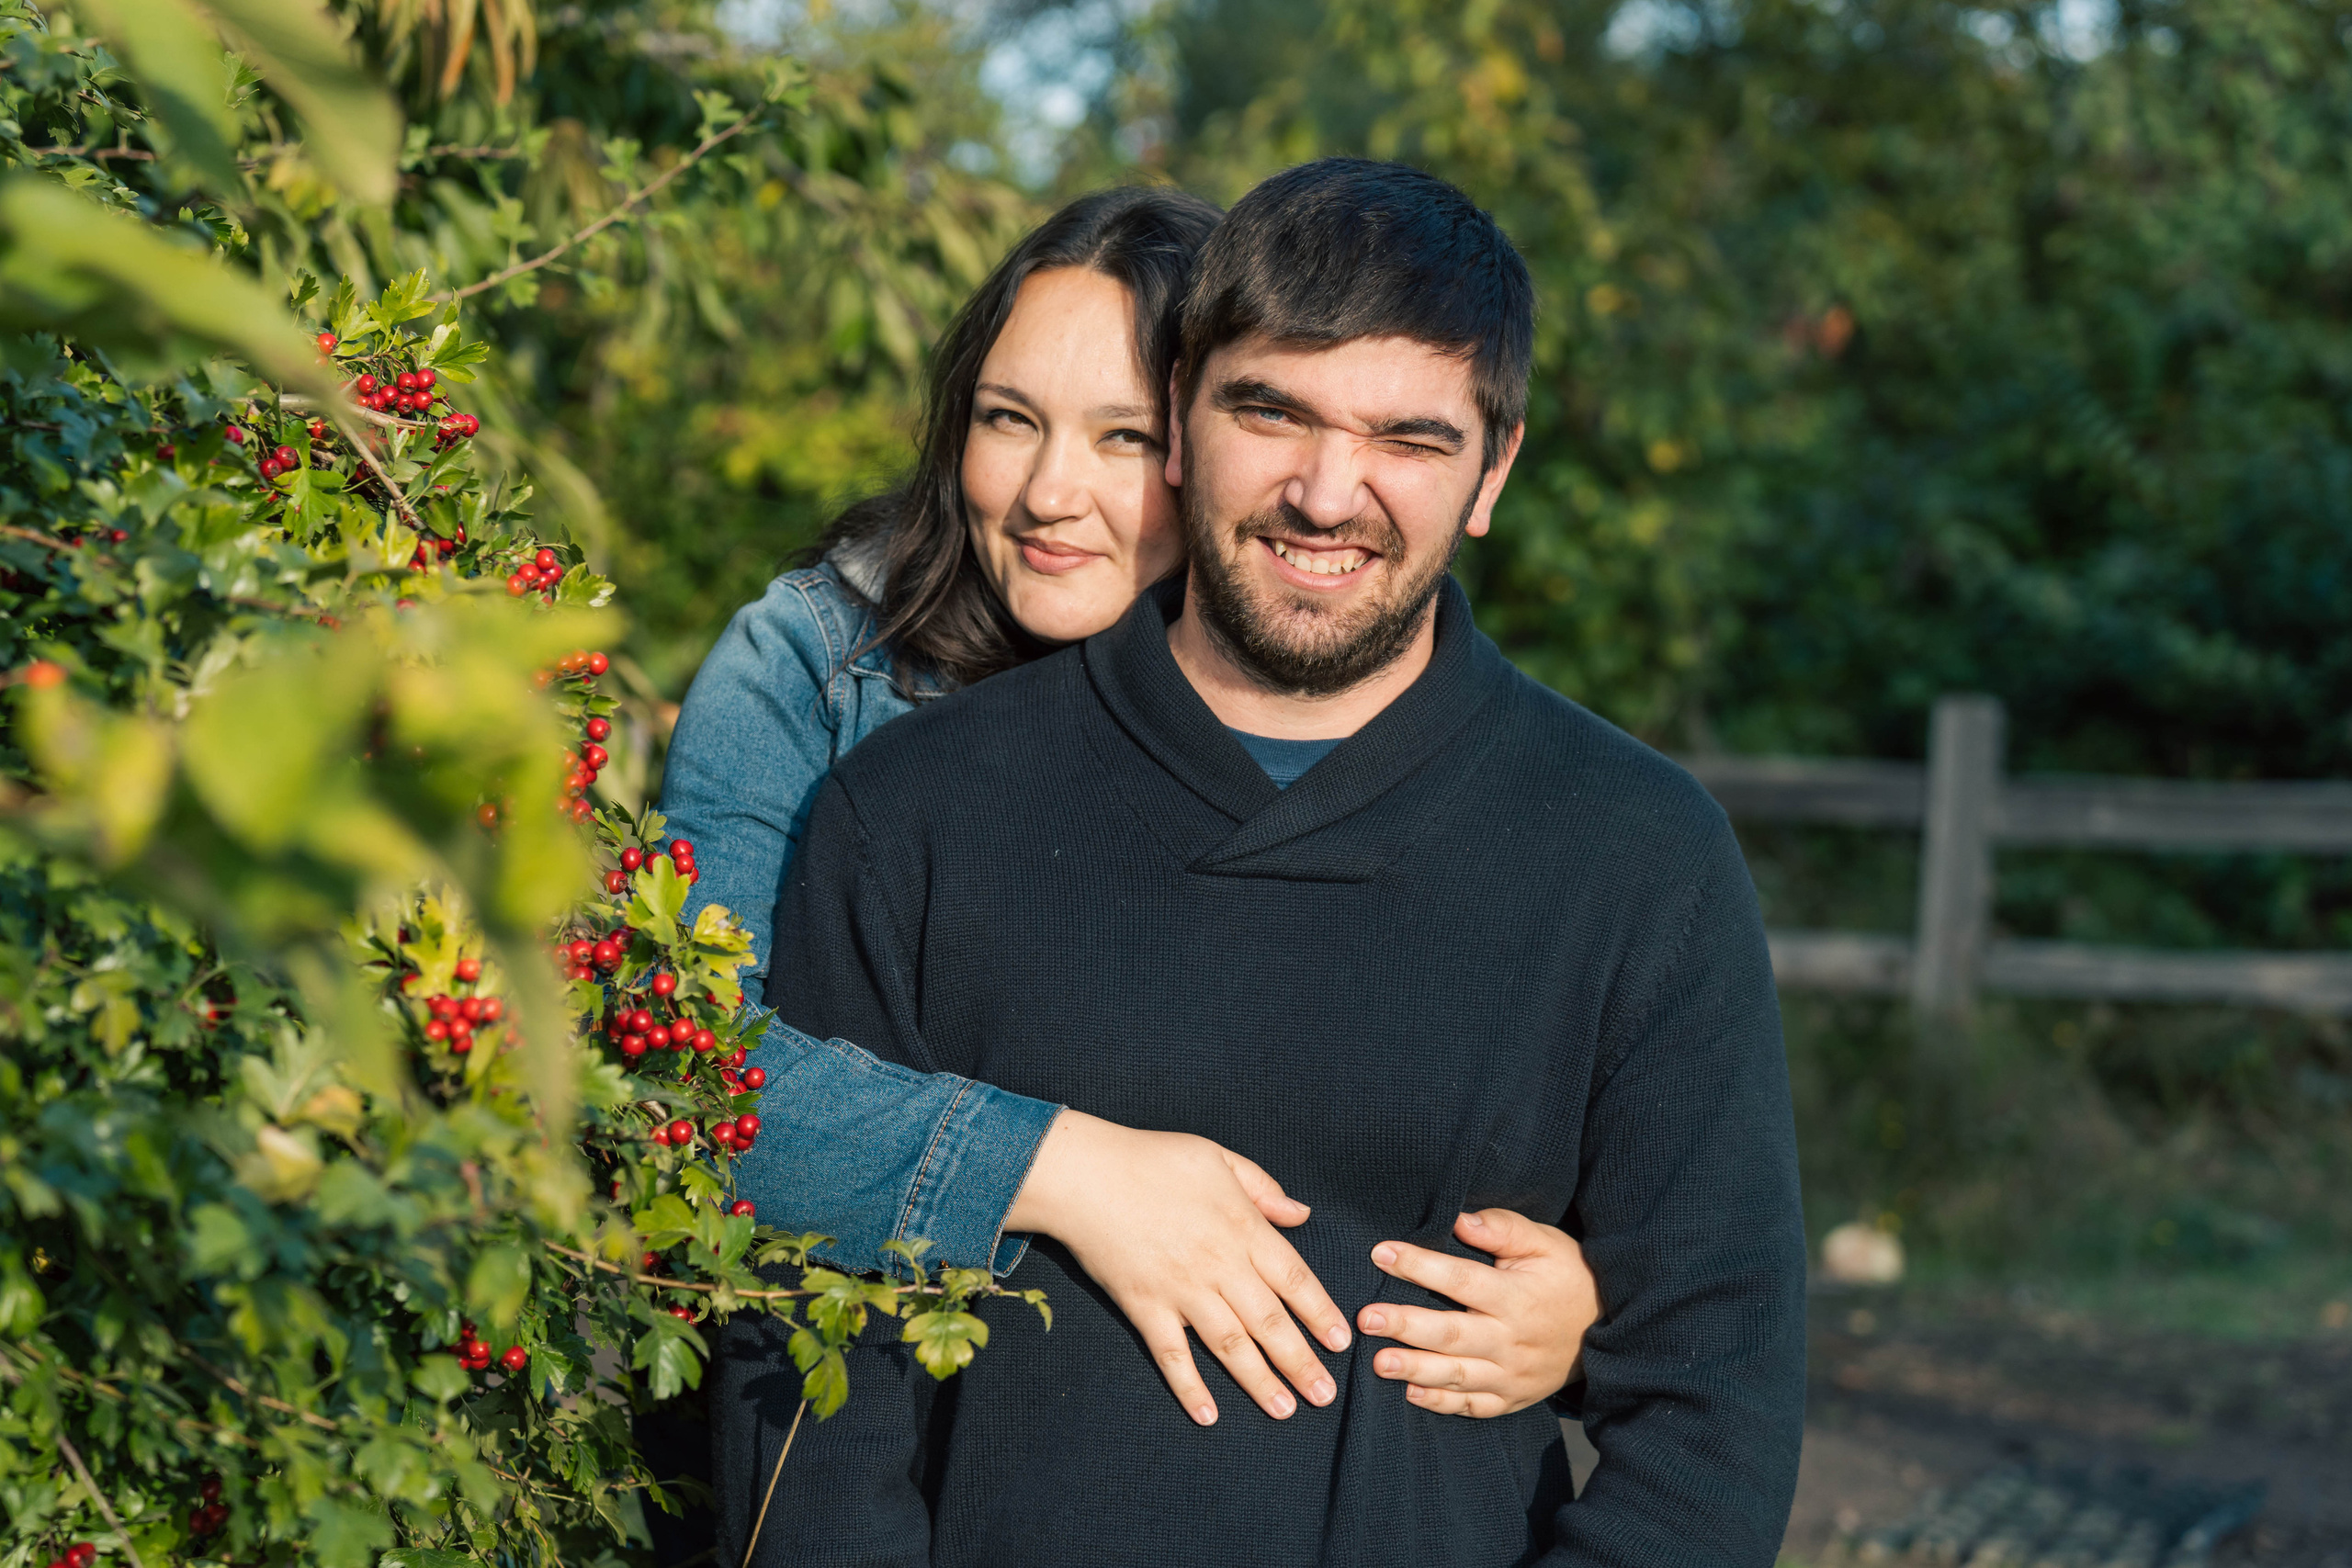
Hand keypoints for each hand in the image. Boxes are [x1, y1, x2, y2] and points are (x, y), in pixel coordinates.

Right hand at [1002, 1109, 1349, 1425]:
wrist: (1085, 1175)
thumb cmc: (1151, 1159)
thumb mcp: (1217, 1157)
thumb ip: (1262, 1187)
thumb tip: (1300, 1214)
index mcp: (1241, 1227)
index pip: (1294, 1278)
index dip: (1320, 1313)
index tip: (1340, 1342)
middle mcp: (1219, 1265)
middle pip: (1270, 1322)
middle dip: (1301, 1362)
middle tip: (1324, 1395)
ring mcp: (1181, 1290)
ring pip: (1230, 1345)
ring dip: (1259, 1381)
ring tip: (1284, 1410)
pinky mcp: (1144, 1307)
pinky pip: (1172, 1355)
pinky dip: (1190, 1387)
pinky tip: (1208, 1415)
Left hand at [1357, 1208, 1597, 1417]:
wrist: (1610, 1328)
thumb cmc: (1569, 1276)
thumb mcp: (1545, 1242)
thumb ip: (1503, 1229)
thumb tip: (1461, 1220)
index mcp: (1517, 1297)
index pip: (1461, 1280)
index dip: (1420, 1266)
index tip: (1381, 1253)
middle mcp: (1512, 1339)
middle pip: (1452, 1333)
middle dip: (1406, 1325)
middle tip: (1366, 1318)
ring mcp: (1512, 1374)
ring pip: (1457, 1375)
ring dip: (1415, 1369)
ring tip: (1378, 1363)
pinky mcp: (1512, 1398)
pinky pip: (1473, 1406)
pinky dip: (1442, 1403)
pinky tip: (1410, 1393)